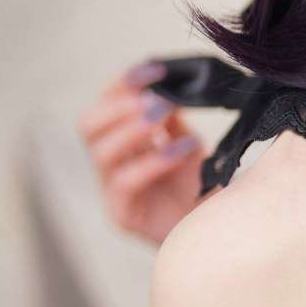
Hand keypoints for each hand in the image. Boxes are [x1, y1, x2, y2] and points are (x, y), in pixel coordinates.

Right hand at [77, 62, 207, 247]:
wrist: (217, 236)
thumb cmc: (200, 192)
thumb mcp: (188, 146)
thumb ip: (173, 120)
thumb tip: (170, 85)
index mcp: (123, 143)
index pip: (106, 105)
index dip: (124, 84)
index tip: (154, 69)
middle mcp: (112, 165)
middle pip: (88, 125)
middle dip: (119, 105)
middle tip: (155, 99)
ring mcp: (113, 192)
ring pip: (100, 152)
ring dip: (133, 128)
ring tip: (165, 117)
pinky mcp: (123, 216)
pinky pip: (124, 182)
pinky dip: (152, 161)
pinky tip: (182, 150)